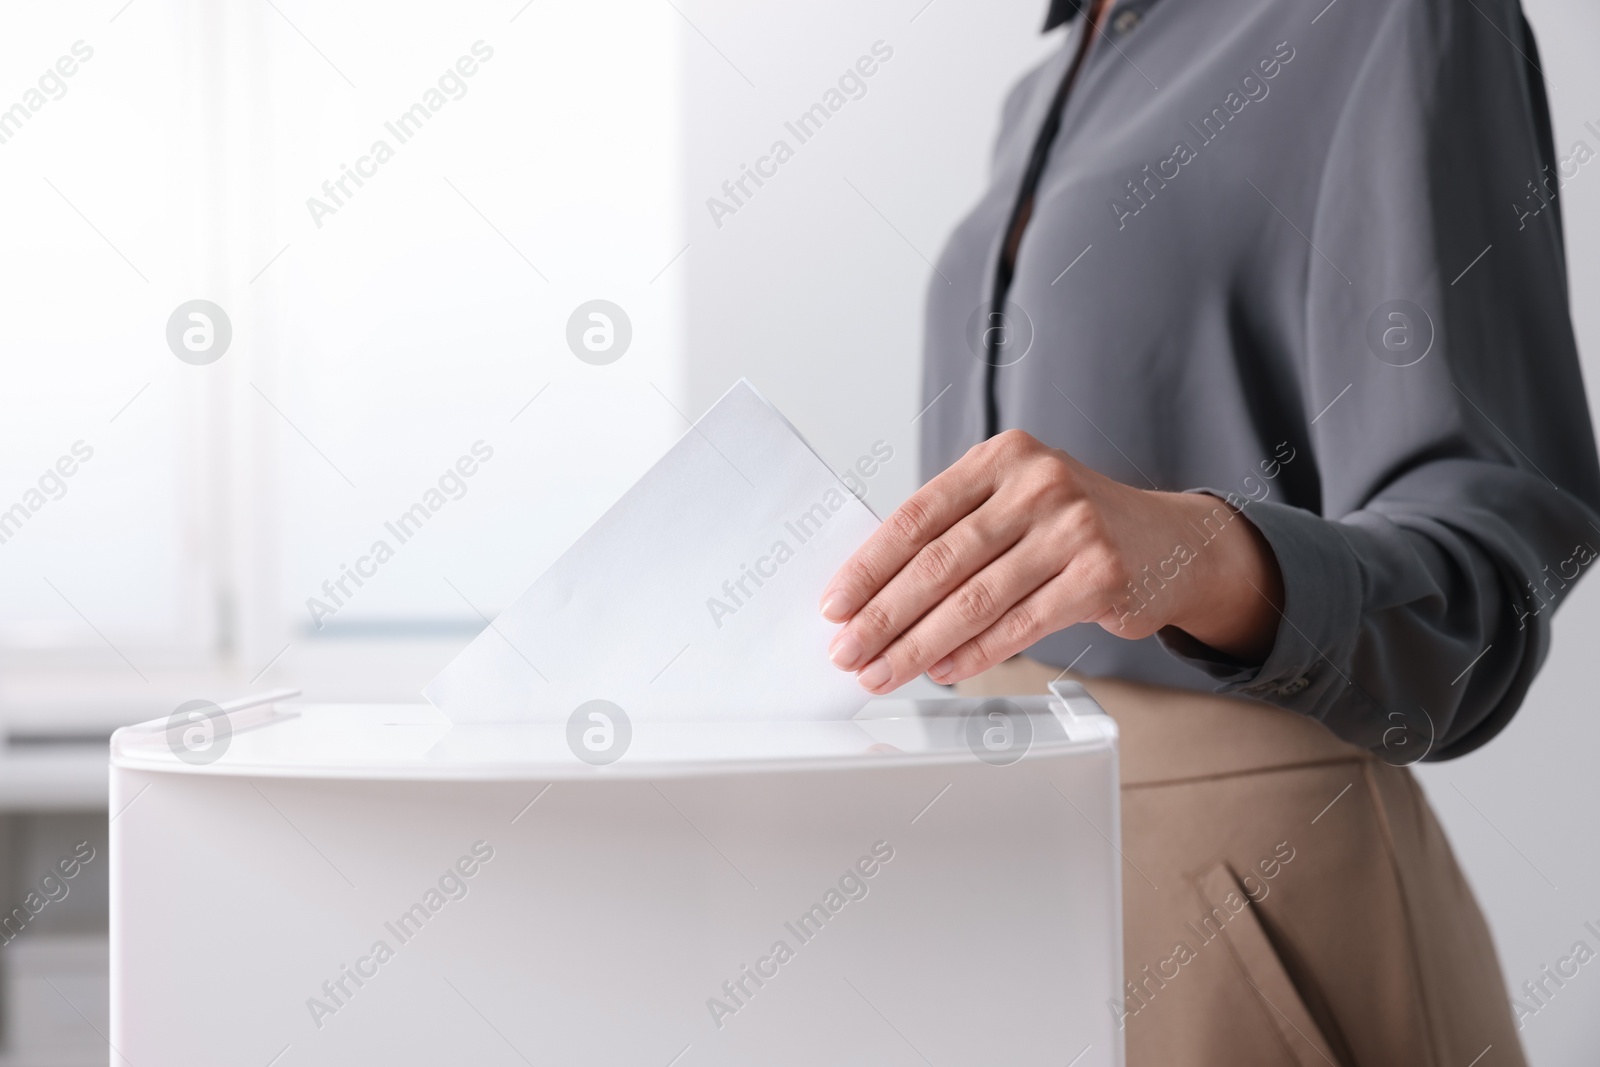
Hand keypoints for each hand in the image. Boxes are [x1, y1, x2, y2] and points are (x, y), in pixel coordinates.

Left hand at [820, 430, 1283, 693]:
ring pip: (975, 599)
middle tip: (848, 651)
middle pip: (940, 561)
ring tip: (884, 672)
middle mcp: (1038, 484)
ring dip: (919, 645)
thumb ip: (956, 531)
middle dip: (884, 615)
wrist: (1172, 542)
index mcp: (1001, 458)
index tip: (836, 604)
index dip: (869, 566)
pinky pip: (1020, 626)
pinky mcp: (1101, 576)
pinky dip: (975, 654)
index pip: (917, 516)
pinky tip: (943, 671)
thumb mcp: (1016, 502)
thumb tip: (875, 593)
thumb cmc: (1075, 524)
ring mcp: (1073, 528)